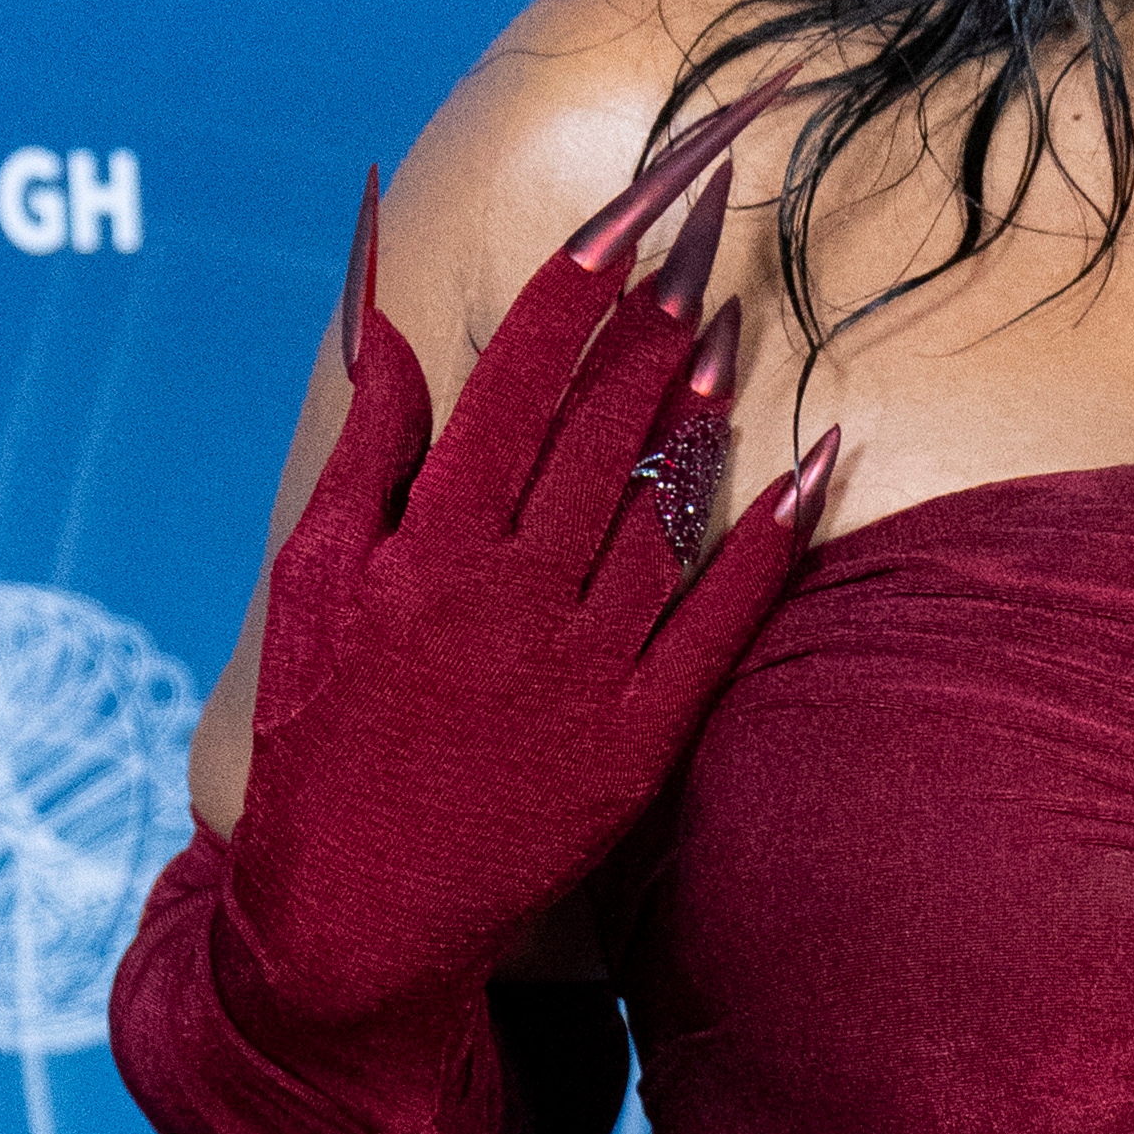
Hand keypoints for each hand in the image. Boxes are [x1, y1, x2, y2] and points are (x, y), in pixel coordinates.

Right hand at [223, 89, 829, 1080]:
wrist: (354, 927)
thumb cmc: (322, 745)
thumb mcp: (311, 589)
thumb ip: (362, 452)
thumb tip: (386, 324)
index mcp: (425, 549)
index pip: (515, 381)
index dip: (578, 283)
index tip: (630, 206)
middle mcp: (508, 596)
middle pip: (602, 423)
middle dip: (658, 310)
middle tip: (715, 219)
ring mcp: (582, 667)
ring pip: (665, 504)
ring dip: (708, 404)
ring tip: (741, 311)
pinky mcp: (638, 738)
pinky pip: (721, 619)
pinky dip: (771, 536)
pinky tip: (821, 457)